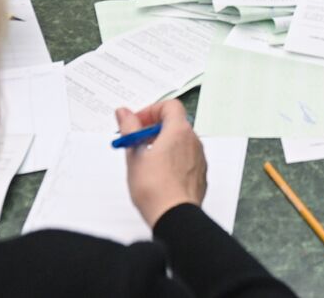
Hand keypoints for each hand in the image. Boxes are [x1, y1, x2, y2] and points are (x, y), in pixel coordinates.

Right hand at [117, 100, 207, 227]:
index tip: (136, 123)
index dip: (151, 111)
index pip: (169, 106)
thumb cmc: (155, 188)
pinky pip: (186, 159)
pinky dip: (172, 159)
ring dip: (163, 144)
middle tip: (136, 142)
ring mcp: (199, 159)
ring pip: (180, 142)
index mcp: (179, 131)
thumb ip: (129, 128)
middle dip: (154, 129)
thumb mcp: (135, 154)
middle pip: (175, 124)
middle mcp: (193, 141)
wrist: (174, 216)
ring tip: (144, 160)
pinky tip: (158, 175)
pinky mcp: (199, 175)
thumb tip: (124, 113)